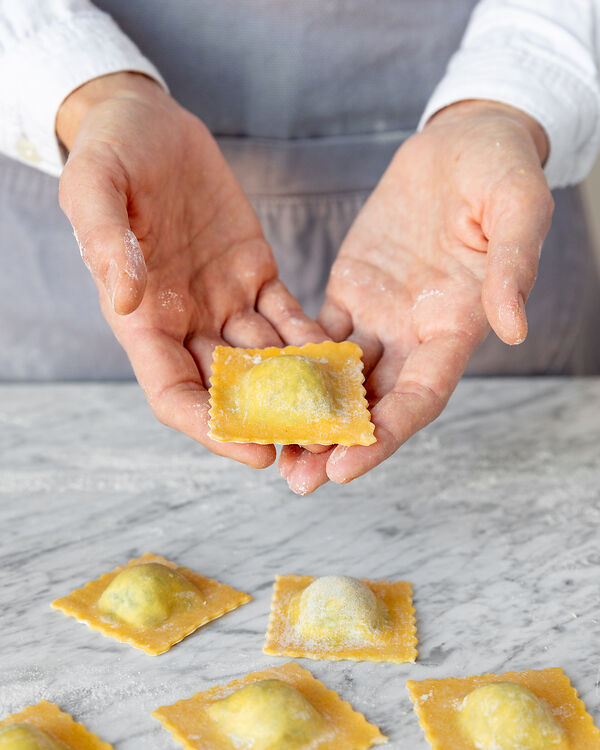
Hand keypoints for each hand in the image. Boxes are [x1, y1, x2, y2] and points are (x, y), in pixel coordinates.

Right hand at [57, 73, 324, 467]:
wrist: (148, 122)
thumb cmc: (111, 152)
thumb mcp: (94, 186)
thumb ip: (105, 242)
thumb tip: (125, 300)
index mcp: (141, 318)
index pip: (174, 393)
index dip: (211, 427)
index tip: (255, 451)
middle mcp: (185, 322)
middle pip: (229, 391)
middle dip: (271, 421)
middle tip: (316, 446)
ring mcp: (224, 301)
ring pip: (266, 361)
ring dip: (300, 390)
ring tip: (341, 414)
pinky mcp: (256, 274)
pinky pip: (288, 317)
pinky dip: (312, 340)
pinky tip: (343, 358)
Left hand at [280, 100, 552, 492]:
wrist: (463, 142)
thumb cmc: (502, 169)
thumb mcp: (520, 207)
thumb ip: (513, 267)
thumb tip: (514, 328)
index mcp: (457, 325)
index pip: (421, 396)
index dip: (386, 435)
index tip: (346, 468)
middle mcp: (416, 334)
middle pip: (374, 402)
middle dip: (337, 442)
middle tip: (297, 480)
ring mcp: (380, 316)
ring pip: (339, 377)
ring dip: (307, 412)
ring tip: (271, 445)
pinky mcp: (350, 290)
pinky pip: (316, 333)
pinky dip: (292, 360)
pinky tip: (261, 383)